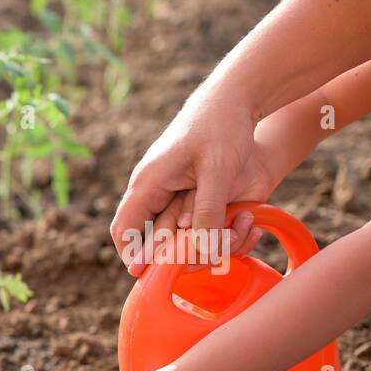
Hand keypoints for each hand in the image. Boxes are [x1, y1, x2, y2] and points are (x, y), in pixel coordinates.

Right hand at [111, 83, 279, 275]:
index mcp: (148, 184)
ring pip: (183, 234)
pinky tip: (247, 218)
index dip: (132, 256)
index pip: (123, 230)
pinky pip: (202, 222)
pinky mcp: (196, 192)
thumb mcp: (217, 172)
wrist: (239, 96)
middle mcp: (157, 192)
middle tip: (214, 252)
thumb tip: (200, 254)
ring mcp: (177, 193)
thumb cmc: (221, 126)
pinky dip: (224, 228)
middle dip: (184, 251)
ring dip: (212, 238)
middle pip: (155, 239)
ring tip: (244, 223)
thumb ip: (206, 214)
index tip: (149, 275)